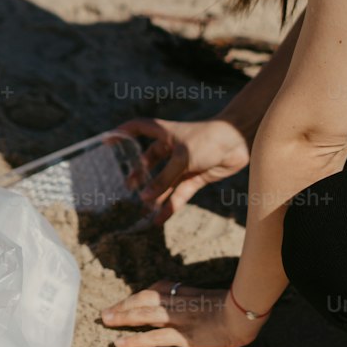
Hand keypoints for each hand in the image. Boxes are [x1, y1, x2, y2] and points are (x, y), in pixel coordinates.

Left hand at [100, 279, 264, 346]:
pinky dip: (135, 339)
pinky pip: (154, 337)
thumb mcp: (213, 298)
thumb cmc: (236, 306)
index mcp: (184, 292)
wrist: (245, 313)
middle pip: (143, 300)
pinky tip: (120, 343)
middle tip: (104, 312)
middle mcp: (177, 302)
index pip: (154, 290)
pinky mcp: (183, 335)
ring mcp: (178, 318)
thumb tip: (192, 306)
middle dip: (123, 306)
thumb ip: (198, 300)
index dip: (137, 297)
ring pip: (143, 314)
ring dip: (122, 317)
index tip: (125, 302)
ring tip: (104, 321)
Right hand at [113, 116, 250, 224]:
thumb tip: (144, 198)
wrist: (239, 143)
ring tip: (141, 210)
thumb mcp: (182, 158)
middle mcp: (170, 148)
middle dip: (138, 175)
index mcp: (163, 133)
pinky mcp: (194, 177)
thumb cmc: (208, 140)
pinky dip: (169, 205)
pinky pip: (177, 194)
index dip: (122, 133)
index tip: (107, 142)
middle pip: (148, 161)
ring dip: (154, 195)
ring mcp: (182, 163)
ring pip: (163, 182)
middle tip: (128, 189)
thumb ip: (163, 179)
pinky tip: (159, 218)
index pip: (137, 128)